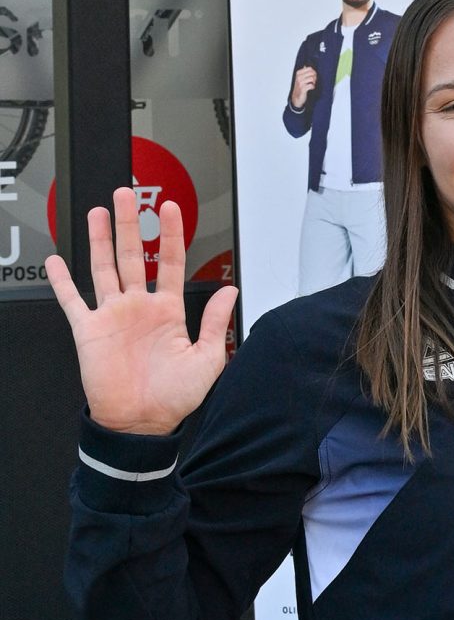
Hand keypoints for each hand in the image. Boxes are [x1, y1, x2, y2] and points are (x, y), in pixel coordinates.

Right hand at [45, 187, 237, 436]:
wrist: (140, 425)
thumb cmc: (172, 398)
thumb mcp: (207, 359)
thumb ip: (216, 323)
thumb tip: (231, 291)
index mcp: (169, 312)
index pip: (172, 263)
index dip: (172, 235)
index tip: (171, 209)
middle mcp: (139, 308)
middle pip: (135, 254)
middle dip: (131, 223)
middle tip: (127, 194)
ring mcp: (113, 316)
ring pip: (105, 267)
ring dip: (101, 239)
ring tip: (99, 211)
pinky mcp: (89, 330)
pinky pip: (73, 300)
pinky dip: (63, 281)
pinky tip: (56, 262)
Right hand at [290, 66, 317, 109]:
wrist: (296, 97)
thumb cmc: (300, 87)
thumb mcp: (300, 78)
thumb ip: (304, 72)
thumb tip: (306, 65)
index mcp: (298, 73)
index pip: (310, 68)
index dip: (314, 72)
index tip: (313, 76)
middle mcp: (299, 77)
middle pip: (312, 73)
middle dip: (315, 77)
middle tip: (314, 81)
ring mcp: (300, 83)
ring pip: (312, 79)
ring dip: (314, 82)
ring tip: (312, 84)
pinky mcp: (303, 89)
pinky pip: (312, 85)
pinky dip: (313, 87)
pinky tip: (311, 88)